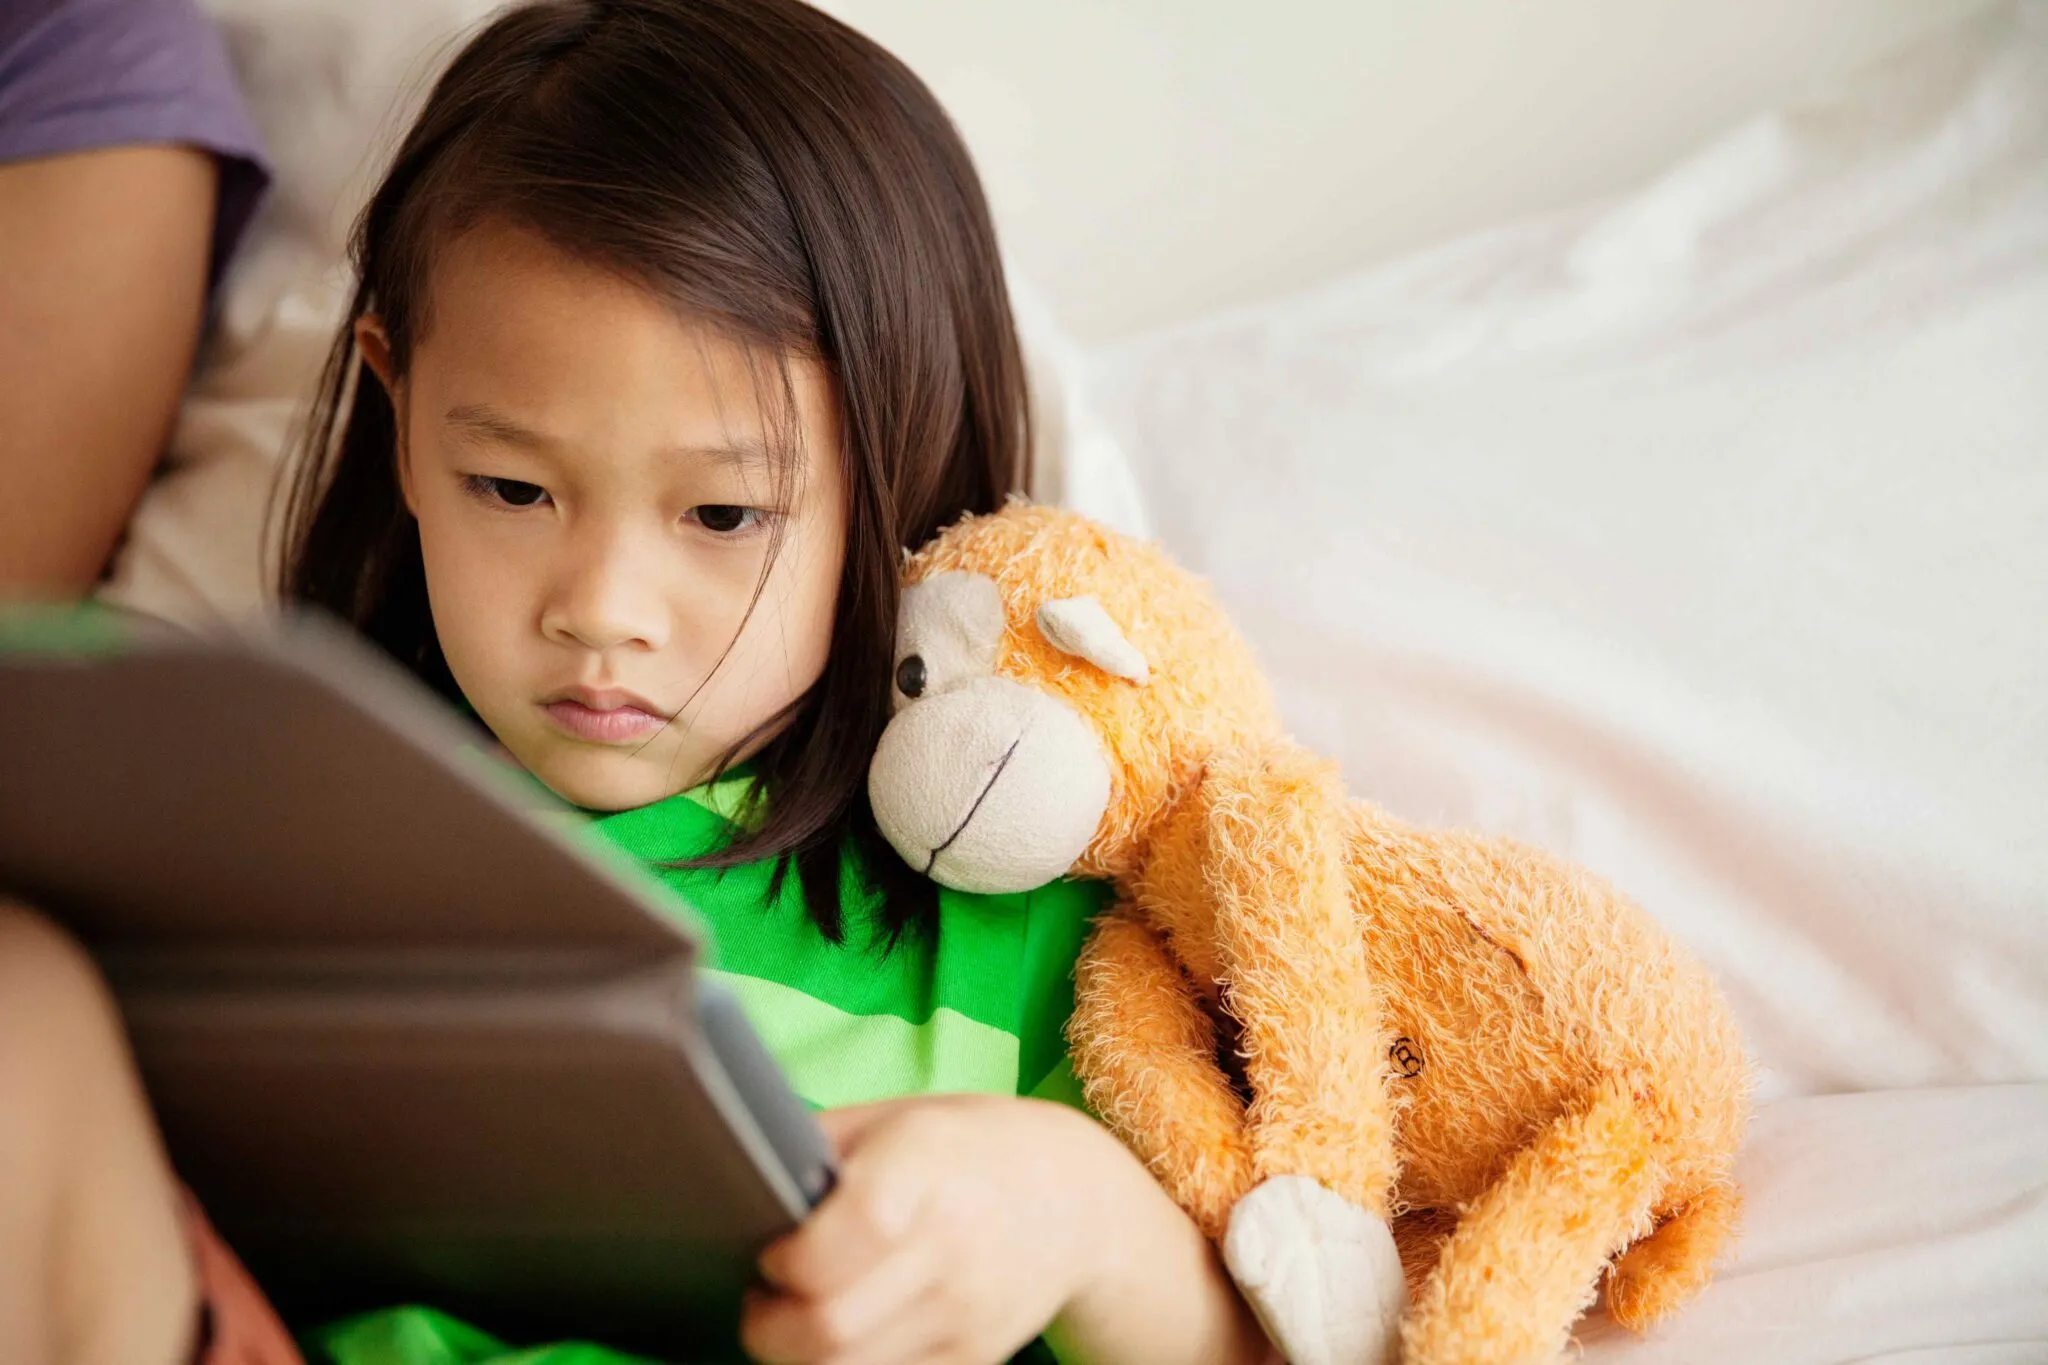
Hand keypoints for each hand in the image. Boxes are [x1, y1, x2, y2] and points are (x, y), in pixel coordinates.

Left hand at [739, 1093, 1109, 1364]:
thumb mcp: (898, 1117)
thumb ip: (820, 1147)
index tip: (773, 1252)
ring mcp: (967, 1314)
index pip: (840, 1241)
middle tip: (763, 1300)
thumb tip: (737, 1179)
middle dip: (769, 1329)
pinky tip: (847, 1332)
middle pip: (830, 1330)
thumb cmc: (967, 1147)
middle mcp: (950, 1246)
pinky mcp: (975, 1360)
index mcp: (924, 1166)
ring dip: (800, 1358)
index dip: (785, 1262)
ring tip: (797, 1317)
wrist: (1076, 1199)